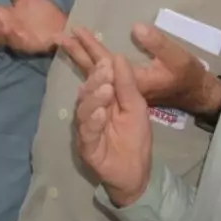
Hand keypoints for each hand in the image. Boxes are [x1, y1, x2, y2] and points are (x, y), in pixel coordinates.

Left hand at [59, 25, 220, 114]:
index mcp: (132, 82)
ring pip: (96, 75)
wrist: (196, 94)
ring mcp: (123, 90)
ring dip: (80, 58)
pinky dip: (92, 64)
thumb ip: (158, 44)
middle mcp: (123, 89)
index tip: (75, 31)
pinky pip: (103, 78)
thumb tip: (136, 28)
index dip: (89, 47)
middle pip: (93, 70)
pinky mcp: (126, 89)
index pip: (104, 64)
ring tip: (66, 43)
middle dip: (76, 52)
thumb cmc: (187, 75)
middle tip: (57, 36)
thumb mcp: (177, 58)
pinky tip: (84, 57)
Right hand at [75, 52, 151, 207]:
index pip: (93, 74)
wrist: (135, 173)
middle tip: (105, 69)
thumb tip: (118, 57)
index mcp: (103, 97)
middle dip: (94, 78)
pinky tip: (101, 113)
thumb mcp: (137, 107)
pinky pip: (87, 132)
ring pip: (84, 109)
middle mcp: (90, 109)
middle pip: (86, 89)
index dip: (89, 58)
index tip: (94, 47)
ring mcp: (86, 127)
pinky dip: (93, 121)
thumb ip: (127, 85)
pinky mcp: (86, 146)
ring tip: (106, 89)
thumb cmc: (136, 138)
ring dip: (94, 97)